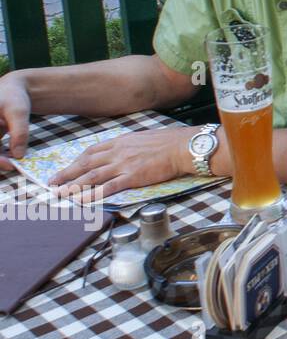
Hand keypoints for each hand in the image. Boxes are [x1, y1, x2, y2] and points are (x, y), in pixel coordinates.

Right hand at [0, 71, 32, 167]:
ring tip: (15, 161)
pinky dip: (2, 154)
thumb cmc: (13, 97)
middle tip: (13, 166)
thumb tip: (19, 156)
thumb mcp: (18, 112)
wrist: (12, 89)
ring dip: (1, 158)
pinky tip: (13, 156)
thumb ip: (19, 132)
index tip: (11, 164)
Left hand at [48, 126, 195, 201]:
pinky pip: (108, 187)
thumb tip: (122, 151)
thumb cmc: (169, 141)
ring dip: (74, 186)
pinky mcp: (132, 177)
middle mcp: (117, 152)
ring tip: (61, 193)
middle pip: (86, 164)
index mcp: (120, 141)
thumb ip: (129, 145)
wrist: (182, 146)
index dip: (76, 162)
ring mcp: (123, 164)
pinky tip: (83, 201)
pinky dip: (93, 194)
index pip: (91, 151)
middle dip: (67, 174)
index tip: (67, 169)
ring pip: (92, 176)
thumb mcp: (143, 137)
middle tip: (52, 183)